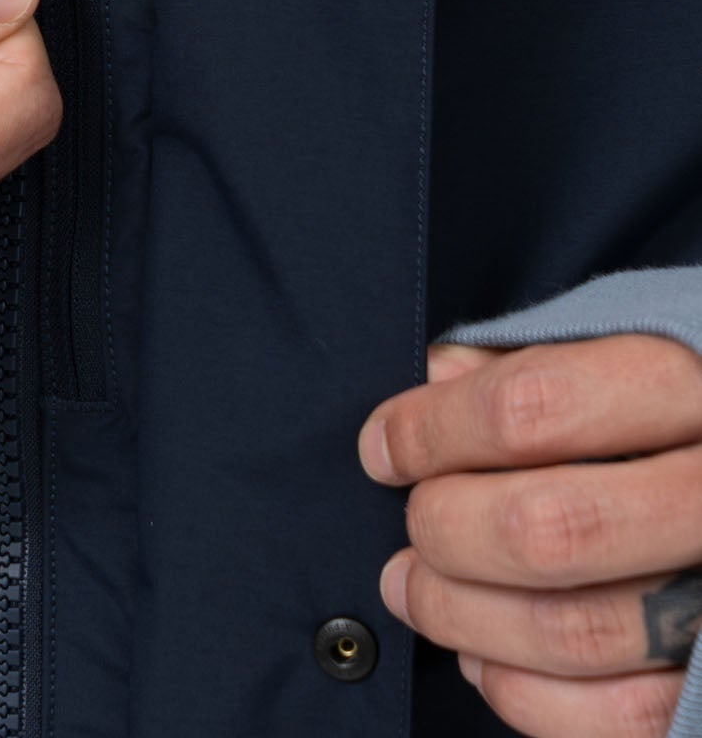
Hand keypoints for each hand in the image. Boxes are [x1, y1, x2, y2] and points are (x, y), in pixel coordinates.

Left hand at [360, 336, 701, 737]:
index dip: (429, 432)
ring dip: (463, 617)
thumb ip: (518, 362)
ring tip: (415, 589)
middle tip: (410, 526)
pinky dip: (525, 694)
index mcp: (682, 384)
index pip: (526, 408)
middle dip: (444, 531)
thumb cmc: (661, 411)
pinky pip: (621, 716)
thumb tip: (433, 384)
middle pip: (544, 528)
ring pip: (575, 632)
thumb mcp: (605, 352)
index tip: (383, 448)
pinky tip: (484, 655)